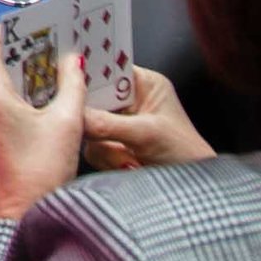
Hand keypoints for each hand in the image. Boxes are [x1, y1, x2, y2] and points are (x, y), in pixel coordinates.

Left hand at [0, 22, 87, 220]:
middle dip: (18, 62)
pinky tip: (29, 120)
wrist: (18, 224)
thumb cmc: (40, 179)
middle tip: (47, 64)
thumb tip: (74, 61)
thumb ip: (72, 84)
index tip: (32, 34)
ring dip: (12, 86)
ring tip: (43, 95)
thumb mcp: (68, 124)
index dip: (8, 30)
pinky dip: (2, 106)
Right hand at [81, 67, 214, 172]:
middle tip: (98, 128)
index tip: (69, 77)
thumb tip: (76, 115)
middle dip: (96, 119)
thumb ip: (108, 123)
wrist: (191, 193)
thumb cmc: (187, 155)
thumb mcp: (147, 133)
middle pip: (92, 99)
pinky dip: (106, 159)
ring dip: (105, 146)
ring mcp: (118, 126)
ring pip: (88, 126)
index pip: (108, 67)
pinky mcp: (112, 147)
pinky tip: (126, 164)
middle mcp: (128, 102)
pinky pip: (92, 147)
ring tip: (129, 158)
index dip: (88, 71)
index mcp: (144, 84)